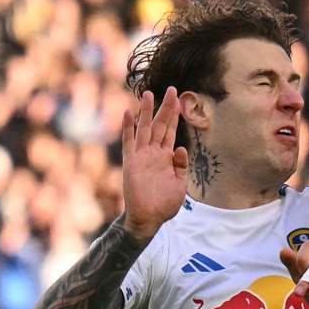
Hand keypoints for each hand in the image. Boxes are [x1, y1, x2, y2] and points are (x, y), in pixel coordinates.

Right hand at [121, 88, 189, 239]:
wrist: (149, 219)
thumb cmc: (165, 204)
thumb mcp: (180, 184)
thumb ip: (181, 166)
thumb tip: (181, 149)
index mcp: (167, 157)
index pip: (171, 131)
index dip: (175, 116)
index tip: (179, 100)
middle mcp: (154, 153)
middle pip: (160, 125)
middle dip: (166, 108)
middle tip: (172, 89)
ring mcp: (142, 156)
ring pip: (145, 128)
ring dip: (147, 112)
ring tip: (149, 94)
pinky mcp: (131, 162)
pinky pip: (129, 141)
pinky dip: (127, 127)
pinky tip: (127, 112)